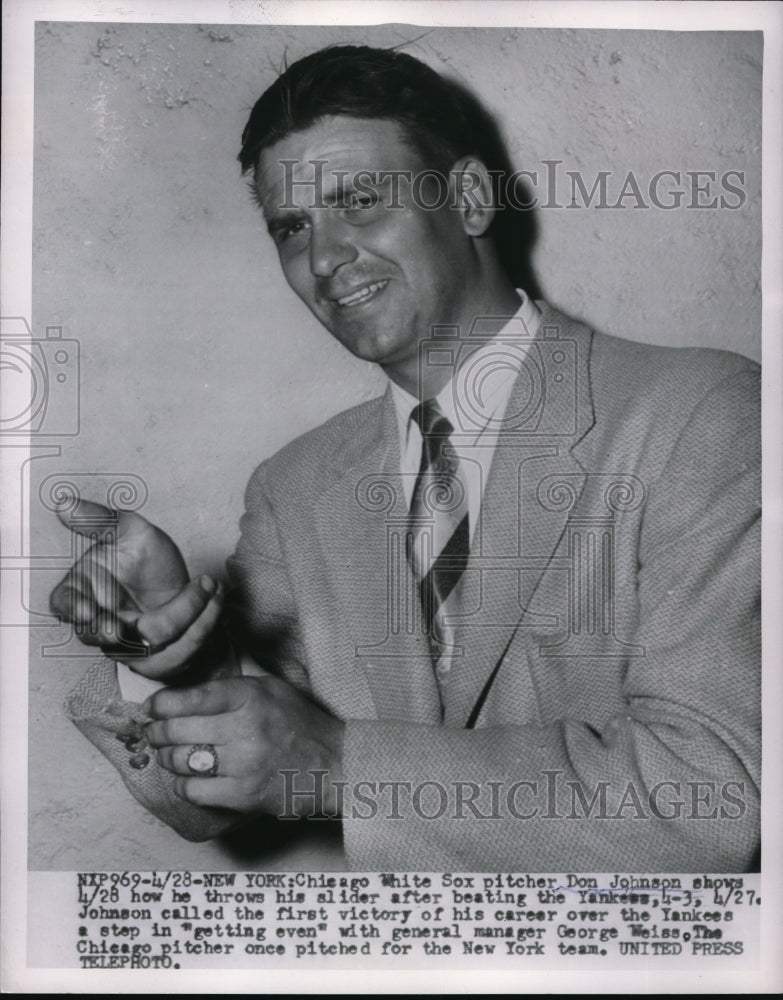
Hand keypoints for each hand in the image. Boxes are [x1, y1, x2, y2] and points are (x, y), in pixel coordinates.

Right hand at [50, 498, 223, 678]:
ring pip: (146, 649)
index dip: (73, 609)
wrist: (188, 584)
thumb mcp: (130, 530)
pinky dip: (202, 628)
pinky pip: (176, 659)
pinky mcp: (159, 662)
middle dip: (118, 633)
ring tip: (209, 586)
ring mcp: (129, 648)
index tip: (88, 610)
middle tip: (141, 623)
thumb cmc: (151, 559)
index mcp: (84, 592)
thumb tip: (64, 503)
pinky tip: (215, 600)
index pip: (64, 605)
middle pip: (101, 636)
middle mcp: (101, 624)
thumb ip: (99, 520)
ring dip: (184, 617)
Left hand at [145, 676, 344, 816]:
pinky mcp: (243, 794)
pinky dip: (182, 785)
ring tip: (169, 754)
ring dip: (166, 758)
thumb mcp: (271, 688)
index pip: (189, 698)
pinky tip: (187, 778)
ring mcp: (243, 763)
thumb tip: (185, 688)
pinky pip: (193, 790)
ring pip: (180, 761)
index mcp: (250, 696)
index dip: (161, 704)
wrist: (334, 763)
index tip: (152, 707)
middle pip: (176, 730)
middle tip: (154, 733)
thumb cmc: (300, 723)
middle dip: (157, 732)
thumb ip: (232, 685)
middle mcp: (244, 727)